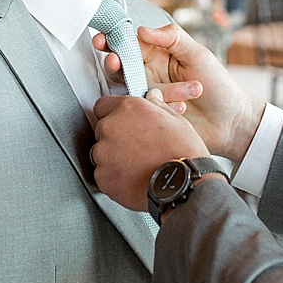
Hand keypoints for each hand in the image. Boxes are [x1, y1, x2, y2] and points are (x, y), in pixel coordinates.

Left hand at [91, 91, 208, 210]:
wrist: (182, 185)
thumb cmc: (182, 153)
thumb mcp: (176, 121)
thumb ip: (157, 106)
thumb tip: (152, 97)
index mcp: (127, 109)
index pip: (103, 105)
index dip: (113, 114)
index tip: (122, 122)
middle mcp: (111, 127)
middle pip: (102, 130)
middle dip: (115, 137)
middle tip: (136, 148)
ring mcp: (104, 153)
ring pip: (100, 153)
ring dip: (113, 158)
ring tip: (137, 166)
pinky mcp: (103, 176)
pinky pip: (102, 175)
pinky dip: (114, 178)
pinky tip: (133, 178)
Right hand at [92, 24, 264, 160]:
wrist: (230, 122)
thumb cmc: (218, 85)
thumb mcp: (198, 53)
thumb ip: (171, 37)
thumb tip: (141, 29)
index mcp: (159, 53)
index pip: (131, 42)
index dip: (114, 40)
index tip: (104, 40)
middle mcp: (149, 73)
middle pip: (120, 64)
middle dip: (113, 62)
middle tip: (115, 62)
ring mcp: (148, 94)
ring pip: (129, 88)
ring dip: (144, 87)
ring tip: (175, 90)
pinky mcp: (150, 114)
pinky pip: (141, 108)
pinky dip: (159, 105)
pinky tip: (182, 107)